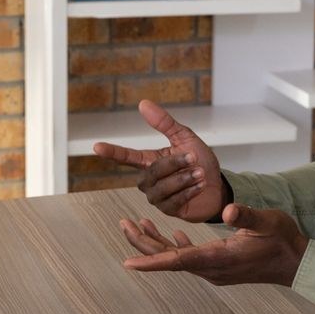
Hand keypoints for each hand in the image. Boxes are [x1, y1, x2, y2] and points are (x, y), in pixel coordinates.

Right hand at [93, 100, 226, 221]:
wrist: (218, 186)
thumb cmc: (201, 162)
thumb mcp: (185, 138)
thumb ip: (164, 123)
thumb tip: (143, 103)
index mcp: (150, 161)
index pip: (127, 157)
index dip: (112, 152)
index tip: (96, 146)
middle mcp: (150, 180)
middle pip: (151, 172)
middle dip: (174, 164)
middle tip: (194, 157)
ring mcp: (157, 196)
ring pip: (161, 188)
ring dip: (184, 179)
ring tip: (200, 173)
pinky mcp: (168, 210)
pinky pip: (172, 202)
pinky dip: (189, 192)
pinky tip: (199, 186)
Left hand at [119, 204, 309, 286]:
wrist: (297, 263)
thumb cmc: (283, 240)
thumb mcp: (267, 221)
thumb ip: (247, 216)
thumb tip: (228, 209)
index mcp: (219, 258)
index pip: (178, 260)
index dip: (152, 261)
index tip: (127, 263)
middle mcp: (211, 269)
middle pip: (169, 259)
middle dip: (144, 244)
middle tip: (123, 224)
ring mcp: (214, 269)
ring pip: (176, 258)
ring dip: (156, 243)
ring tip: (136, 225)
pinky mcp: (219, 265)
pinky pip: (190, 257)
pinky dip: (176, 245)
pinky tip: (172, 233)